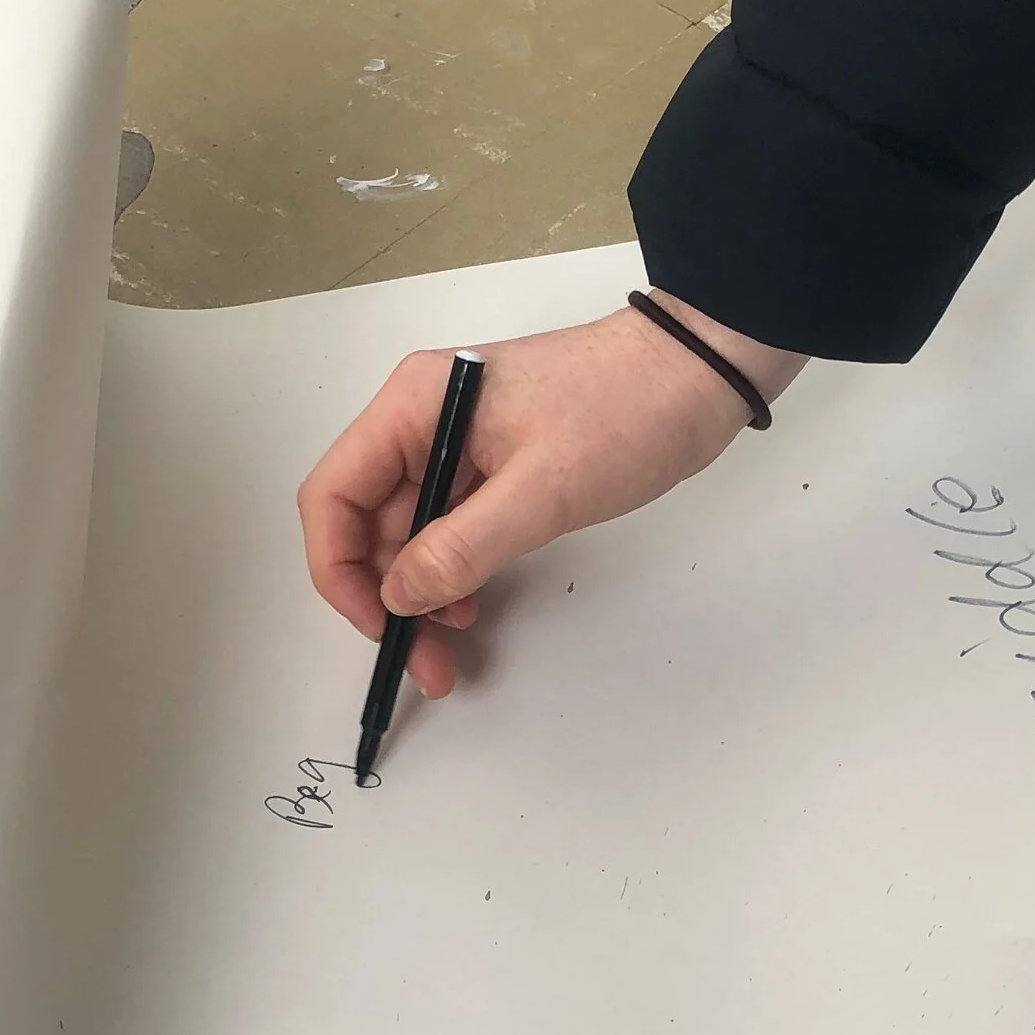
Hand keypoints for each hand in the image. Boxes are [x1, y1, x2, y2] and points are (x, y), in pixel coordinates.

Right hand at [297, 298, 806, 698]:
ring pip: (408, 532)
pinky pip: (449, 526)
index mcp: (414, 405)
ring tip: (452, 647)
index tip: (377, 626)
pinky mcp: (494, 463)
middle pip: (367, 521)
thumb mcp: (544, 490)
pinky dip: (452, 572)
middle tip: (425, 663)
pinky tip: (472, 607)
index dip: (339, 569)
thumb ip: (463, 547)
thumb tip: (400, 598)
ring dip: (420, 594)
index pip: (334, 494)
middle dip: (385, 597)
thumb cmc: (626, 412)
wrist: (700, 371)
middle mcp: (421, 419)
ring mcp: (457, 442)